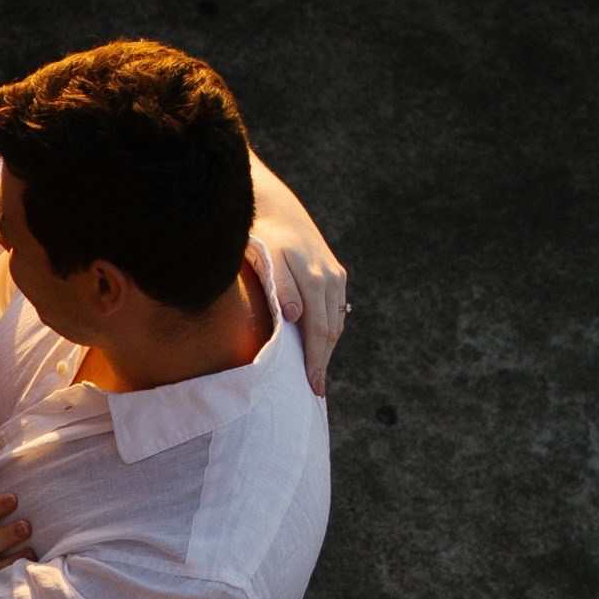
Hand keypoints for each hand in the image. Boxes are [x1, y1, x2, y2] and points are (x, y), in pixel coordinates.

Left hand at [249, 153, 346, 396]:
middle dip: (323, 361)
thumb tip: (295, 316)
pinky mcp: (336, 274)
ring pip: (336, 321)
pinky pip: (336, 309)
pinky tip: (320, 345)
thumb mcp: (265, 259)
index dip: (316, 360)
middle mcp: (330, 279)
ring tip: (317, 372)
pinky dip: (330, 330)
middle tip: (316, 389)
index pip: (318, 330)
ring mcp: (335, 276)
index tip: (312, 385)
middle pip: (330, 330)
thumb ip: (280, 287)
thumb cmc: (262, 238)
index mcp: (313, 279)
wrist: (276, 209)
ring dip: (328, 347)